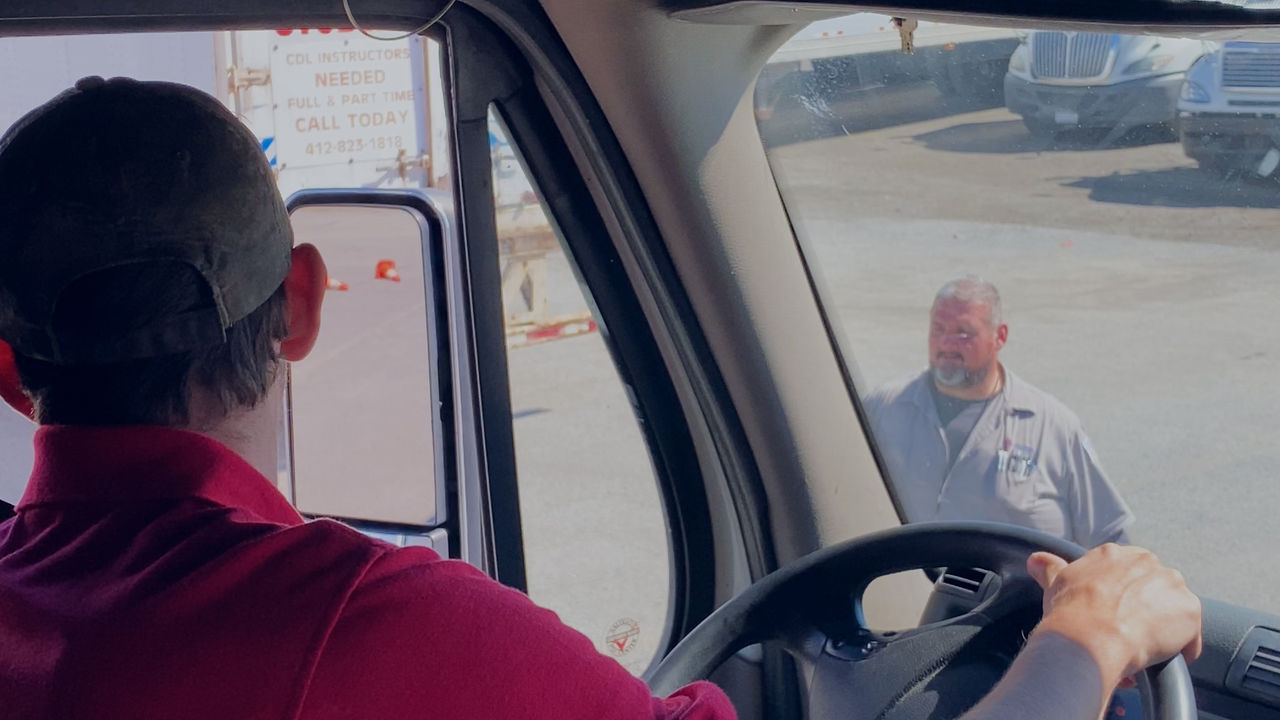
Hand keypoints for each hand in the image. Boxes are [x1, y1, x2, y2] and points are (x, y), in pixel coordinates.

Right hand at [1027, 544, 1201, 690]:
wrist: (1091, 637)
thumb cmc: (1070, 612)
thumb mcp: (1056, 584)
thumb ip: (1050, 568)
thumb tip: (1036, 560)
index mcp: (1114, 554)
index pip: (1127, 572)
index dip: (1120, 596)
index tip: (1112, 612)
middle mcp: (1146, 561)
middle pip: (1153, 588)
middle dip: (1143, 609)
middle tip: (1125, 633)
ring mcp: (1171, 584)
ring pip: (1172, 609)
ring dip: (1162, 628)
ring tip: (1141, 649)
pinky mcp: (1190, 610)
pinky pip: (1190, 634)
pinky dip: (1180, 649)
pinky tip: (1159, 660)